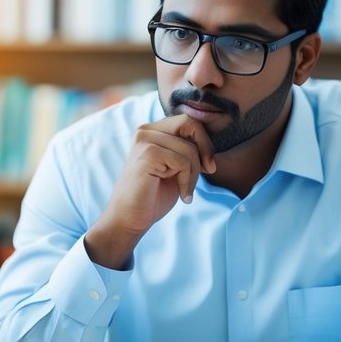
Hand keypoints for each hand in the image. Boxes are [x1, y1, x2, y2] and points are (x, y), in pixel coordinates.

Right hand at [84, 115, 215, 269]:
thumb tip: (210, 143)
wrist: (130, 219)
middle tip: (208, 172)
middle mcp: (145, 130)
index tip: (208, 166)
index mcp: (152, 131)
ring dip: (195, 174)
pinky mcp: (147, 154)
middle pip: (191, 125)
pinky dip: (188, 182)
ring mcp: (144, 140)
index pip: (188, 122)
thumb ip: (188, 150)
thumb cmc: (153, 196)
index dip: (204, 142)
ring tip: (186, 192)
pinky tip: (183, 196)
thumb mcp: (176, 168)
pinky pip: (183, 162)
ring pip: (190, 148)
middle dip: (205, 150)